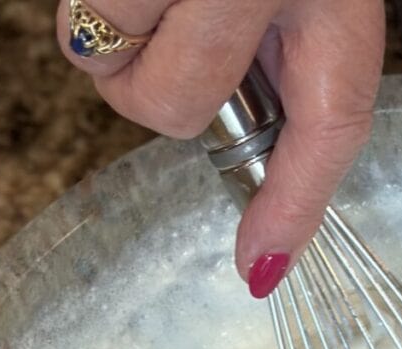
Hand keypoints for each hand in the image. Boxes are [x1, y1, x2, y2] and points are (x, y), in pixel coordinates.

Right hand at [57, 0, 384, 295]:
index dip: (289, 207)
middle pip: (167, 104)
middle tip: (188, 31)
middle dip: (166, 86)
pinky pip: (73, 24)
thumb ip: (300, 131)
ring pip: (100, 62)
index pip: (329, 126)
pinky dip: (95, 14)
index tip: (258, 270)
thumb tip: (260, 263)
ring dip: (118, 43)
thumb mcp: (318, 19)